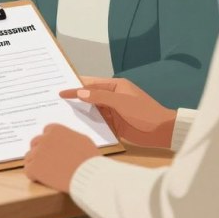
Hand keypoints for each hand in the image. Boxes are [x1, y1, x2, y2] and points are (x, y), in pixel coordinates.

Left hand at [25, 124, 100, 192]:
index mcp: (55, 130)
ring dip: (35, 164)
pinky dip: (34, 176)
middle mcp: (44, 138)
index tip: (53, 151)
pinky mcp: (34, 167)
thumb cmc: (90, 159)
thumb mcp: (83, 140)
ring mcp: (38, 153)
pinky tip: (41, 179)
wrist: (89, 175)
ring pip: (29, 157)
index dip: (49, 142)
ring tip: (45, 173)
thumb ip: (69, 137)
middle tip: (47, 163)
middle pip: (35, 143)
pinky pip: (28, 171)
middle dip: (40, 152)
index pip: (46, 132)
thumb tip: (66, 139)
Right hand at [60, 77, 176, 148]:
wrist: (161, 132)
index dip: (76, 87)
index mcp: (115, 87)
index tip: (60, 91)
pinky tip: (76, 128)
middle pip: (90, 97)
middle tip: (56, 102)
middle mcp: (113, 97)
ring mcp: (113, 112)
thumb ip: (100, 96)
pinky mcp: (114, 125)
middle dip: (76, 99)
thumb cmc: (144, 112)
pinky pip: (98, 123)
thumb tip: (80, 92)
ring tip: (62, 115)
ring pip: (93, 111)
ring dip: (81, 113)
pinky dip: (88, 124)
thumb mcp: (121, 102)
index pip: (91, 85)